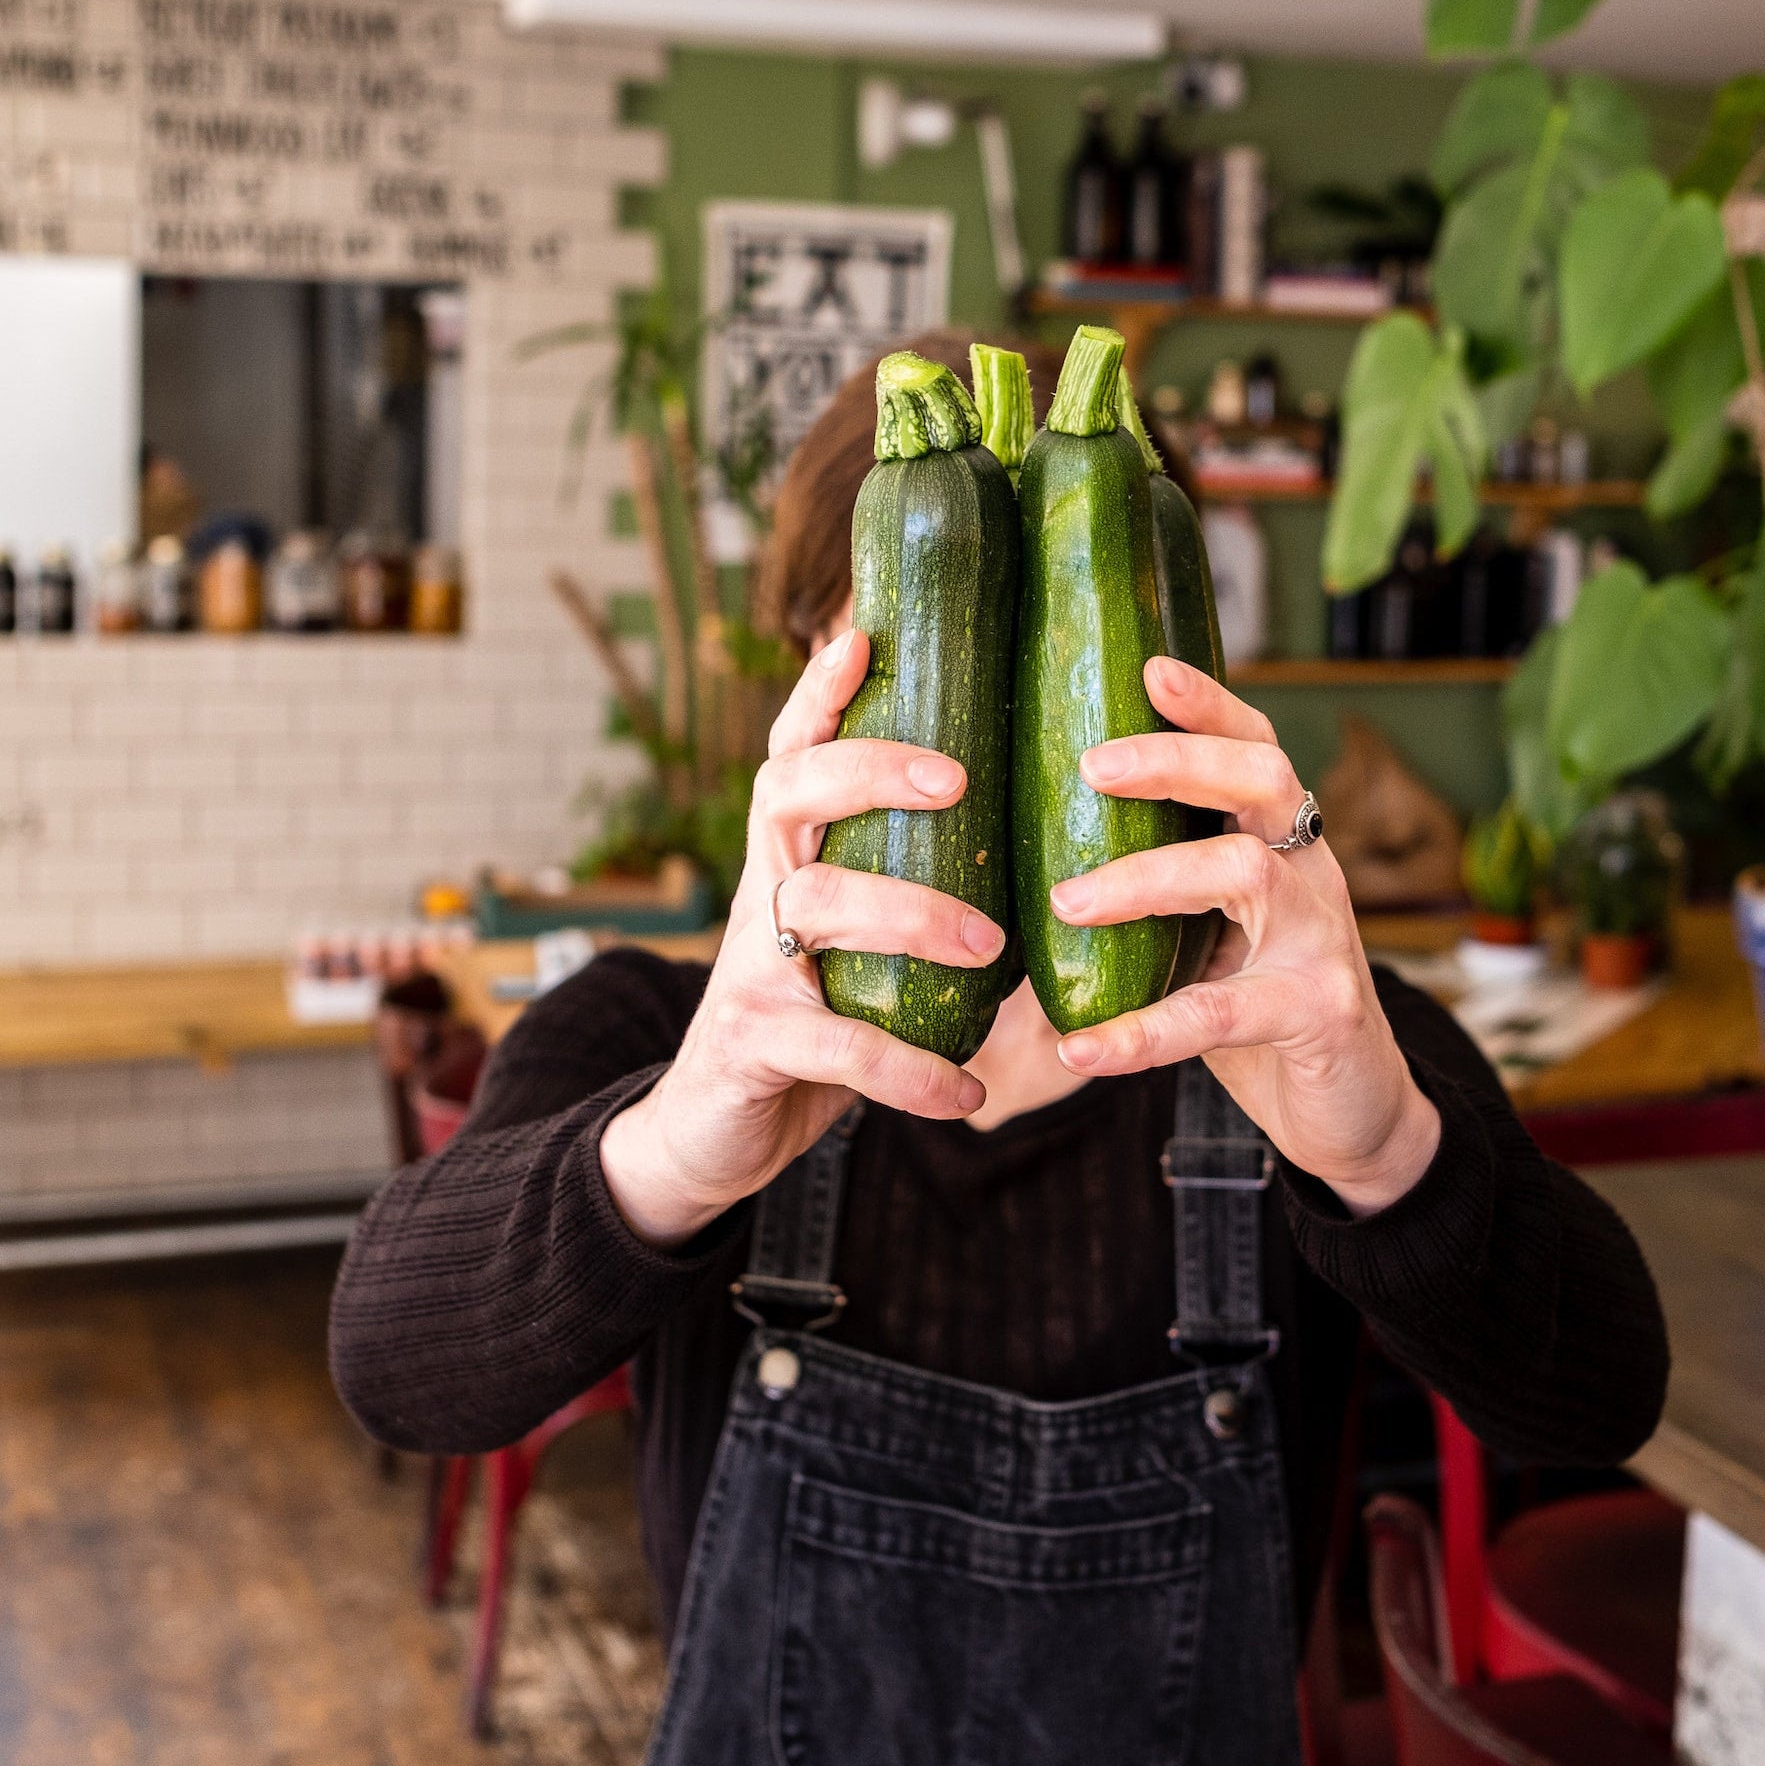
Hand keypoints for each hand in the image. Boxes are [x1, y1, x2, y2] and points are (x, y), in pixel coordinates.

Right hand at [599, 629, 999, 1245]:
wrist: (714, 1131)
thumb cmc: (814, 1018)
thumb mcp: (854, 946)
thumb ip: (913, 894)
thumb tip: (1048, 860)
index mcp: (788, 857)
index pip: (793, 754)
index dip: (820, 695)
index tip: (863, 635)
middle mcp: (757, 893)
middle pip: (788, 796)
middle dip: (867, 770)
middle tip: (959, 777)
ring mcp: (748, 968)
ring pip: (814, 908)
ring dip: (911, 917)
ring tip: (994, 945)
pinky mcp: (755, 1045)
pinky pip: (838, 1048)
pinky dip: (910, 1072)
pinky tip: (968, 1095)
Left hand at [1051, 655, 1439, 1216]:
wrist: (1355, 1107)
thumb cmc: (1258, 1006)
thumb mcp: (1209, 937)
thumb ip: (1151, 895)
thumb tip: (1018, 872)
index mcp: (1281, 842)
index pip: (1254, 746)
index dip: (1208, 703)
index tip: (1147, 668)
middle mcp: (1312, 872)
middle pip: (1262, 778)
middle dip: (1176, 760)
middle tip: (1089, 765)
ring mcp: (1324, 938)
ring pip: (1243, 873)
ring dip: (1146, 880)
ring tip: (1062, 903)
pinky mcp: (1320, 1012)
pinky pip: (1220, 1014)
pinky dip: (1142, 1032)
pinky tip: (1081, 1049)